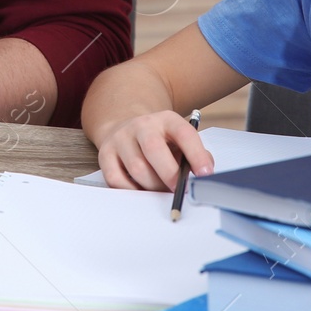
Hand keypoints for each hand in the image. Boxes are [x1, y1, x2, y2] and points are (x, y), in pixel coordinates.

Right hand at [94, 111, 212, 190]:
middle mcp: (142, 125)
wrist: (127, 129)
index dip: (196, 154)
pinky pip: (116, 179)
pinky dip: (132, 191)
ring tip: (161, 190)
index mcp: (166, 120)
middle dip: (169, 174)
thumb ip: (196, 155)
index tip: (205, 174)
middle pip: (153, 148)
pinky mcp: (105, 153)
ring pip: (136, 168)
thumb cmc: (161, 142)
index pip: (183, 133)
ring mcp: (120, 138)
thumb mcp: (180, 141)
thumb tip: (204, 173)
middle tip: (179, 190)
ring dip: (152, 186)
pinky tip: (141, 189)